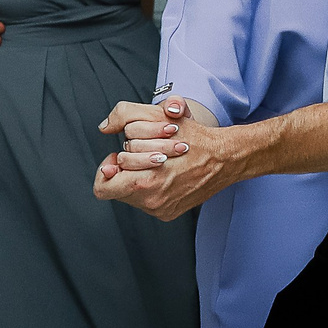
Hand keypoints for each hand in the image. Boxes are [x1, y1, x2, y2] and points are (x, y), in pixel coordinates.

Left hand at [93, 95, 245, 219]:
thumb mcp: (159, 115)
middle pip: (116, 187)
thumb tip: (105, 127)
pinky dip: (149, 185)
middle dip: (125, 166)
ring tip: (155, 161)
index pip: (102, 187)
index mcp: (146, 182)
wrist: (224, 158)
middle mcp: (152, 201)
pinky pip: (145, 201)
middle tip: (142, 153)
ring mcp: (161, 209)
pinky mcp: (169, 212)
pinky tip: (163, 172)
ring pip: (129, 194)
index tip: (117, 157)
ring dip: (137, 175)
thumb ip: (125, 115)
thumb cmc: (194, 138)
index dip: (107, 168)